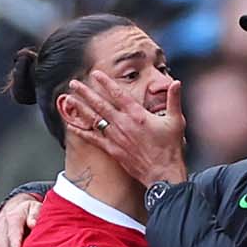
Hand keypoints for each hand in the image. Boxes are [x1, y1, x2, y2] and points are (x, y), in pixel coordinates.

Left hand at [67, 70, 187, 185]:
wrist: (163, 172)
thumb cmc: (170, 148)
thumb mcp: (176, 121)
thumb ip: (174, 100)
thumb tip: (177, 83)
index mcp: (138, 115)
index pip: (118, 94)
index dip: (106, 82)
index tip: (95, 74)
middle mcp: (124, 124)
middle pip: (100, 104)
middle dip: (85, 92)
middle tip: (74, 83)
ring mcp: (116, 137)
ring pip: (94, 119)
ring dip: (80, 108)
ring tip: (69, 99)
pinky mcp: (113, 149)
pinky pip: (94, 139)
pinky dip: (82, 132)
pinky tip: (72, 126)